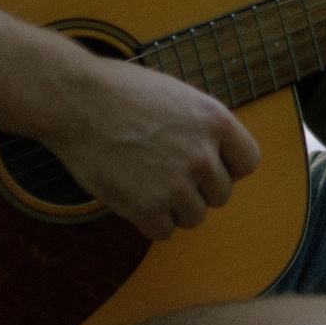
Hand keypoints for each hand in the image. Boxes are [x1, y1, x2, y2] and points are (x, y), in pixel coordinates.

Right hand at [31, 51, 263, 239]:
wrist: (77, 101)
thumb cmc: (122, 92)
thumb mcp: (178, 96)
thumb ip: (203, 127)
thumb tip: (218, 157)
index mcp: (215, 120)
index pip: (248, 162)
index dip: (228, 166)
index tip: (207, 165)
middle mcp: (202, 154)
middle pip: (221, 195)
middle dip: (198, 189)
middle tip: (166, 173)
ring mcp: (175, 182)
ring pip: (194, 217)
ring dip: (174, 208)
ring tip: (147, 183)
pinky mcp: (146, 206)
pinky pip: (163, 231)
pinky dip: (149, 221)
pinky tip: (133, 197)